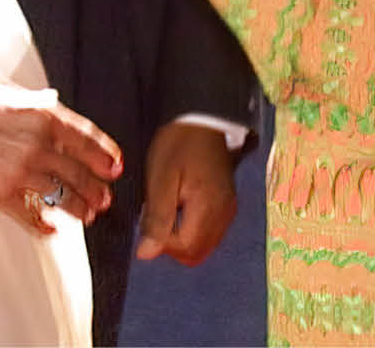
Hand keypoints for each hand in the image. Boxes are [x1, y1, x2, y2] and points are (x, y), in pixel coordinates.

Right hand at [0, 65, 121, 235]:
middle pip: (79, 172)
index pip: (87, 138)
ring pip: (61, 197)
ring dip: (78, 209)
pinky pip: (27, 216)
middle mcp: (37, 144)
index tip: (115, 167)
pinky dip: (41, 226)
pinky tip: (49, 231)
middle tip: (103, 199)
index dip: (105, 154)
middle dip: (95, 188)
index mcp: (42, 114)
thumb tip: (49, 100)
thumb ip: (29, 98)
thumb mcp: (0, 84)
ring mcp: (18, 172)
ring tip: (86, 216)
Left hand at [135, 121, 240, 263]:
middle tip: (157, 217)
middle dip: (172, 244)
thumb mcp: (160, 180)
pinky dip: (192, 230)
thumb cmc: (178, 145)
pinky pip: (209, 233)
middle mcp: (224, 214)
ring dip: (182, 238)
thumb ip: (156, 218)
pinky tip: (181, 208)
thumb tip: (146, 254)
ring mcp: (228, 210)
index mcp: (208, 207)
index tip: (150, 218)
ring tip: (169, 209)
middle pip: (196, 253)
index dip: (162, 242)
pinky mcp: (227, 205)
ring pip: (203, 246)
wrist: (202, 120)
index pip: (185, 249)